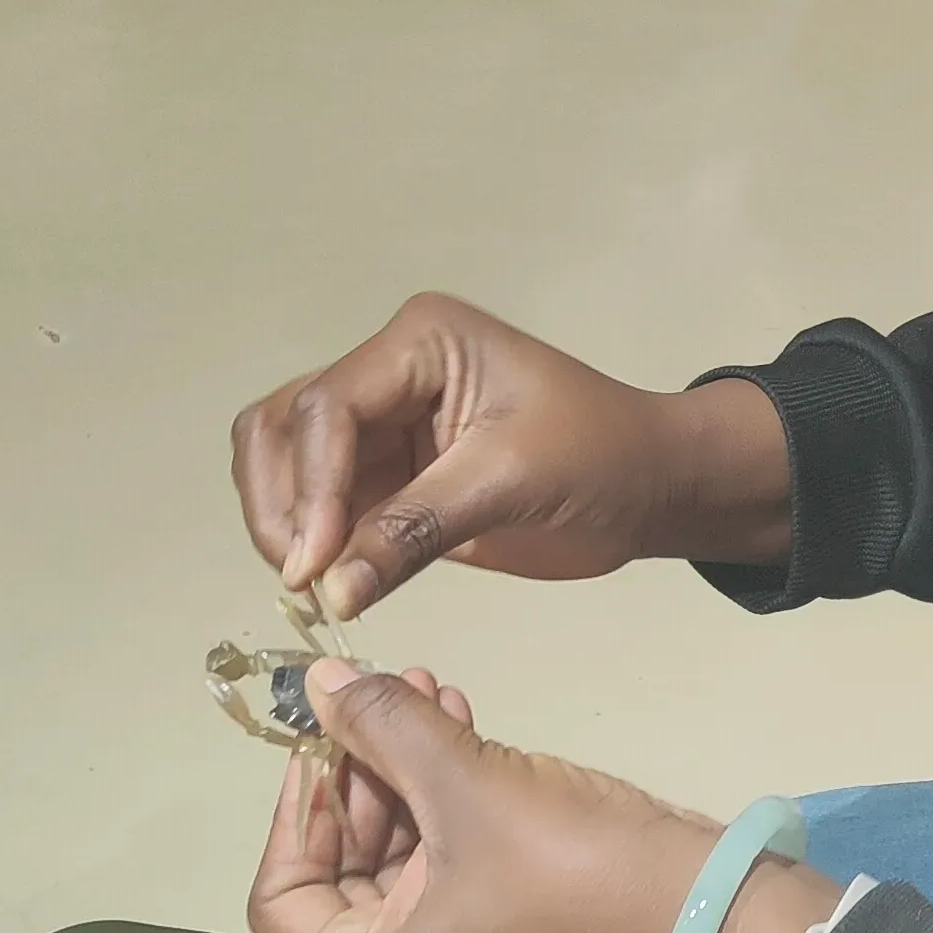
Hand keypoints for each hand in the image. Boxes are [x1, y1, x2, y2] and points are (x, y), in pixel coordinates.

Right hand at [229, 294, 792, 617]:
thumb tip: (332, 590)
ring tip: (316, 585)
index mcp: (419, 342)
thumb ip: (414, 531)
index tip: (314, 565)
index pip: (328, 406)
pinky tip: (331, 584)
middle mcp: (386, 371)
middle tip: (304, 580)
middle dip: (281, 503)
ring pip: (284, 461)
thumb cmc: (602, 459)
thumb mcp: (510, 485)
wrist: (651, 485)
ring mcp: (380, 423)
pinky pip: (320, 504)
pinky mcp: (387, 475)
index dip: (311, 486)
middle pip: (283, 425)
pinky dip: (311, 543)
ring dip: (282, 521)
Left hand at [251, 664, 838, 932]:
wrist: (716, 920)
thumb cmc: (574, 868)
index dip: (296, 811)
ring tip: (425, 688)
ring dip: (406, 774)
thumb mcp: (468, 782)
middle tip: (379, 694)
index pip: (282, 902)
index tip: (326, 738)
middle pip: (341, 876)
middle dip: (360, 776)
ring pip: (398, 863)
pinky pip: (450, 870)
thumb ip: (381, 726)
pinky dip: (448, 801)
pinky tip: (459, 721)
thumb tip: (315, 680)